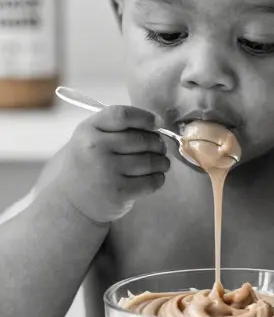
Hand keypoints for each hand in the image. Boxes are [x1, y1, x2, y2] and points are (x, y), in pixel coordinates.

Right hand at [43, 106, 168, 223]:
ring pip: (152, 161)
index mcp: (88, 130)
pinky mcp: (119, 192)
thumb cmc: (86, 164)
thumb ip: (116, 128)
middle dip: (158, 144)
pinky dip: (159, 178)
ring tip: (160, 164)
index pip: (123, 115)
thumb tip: (158, 124)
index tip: (158, 124)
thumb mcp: (90, 138)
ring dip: (162, 162)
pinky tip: (154, 178)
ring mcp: (106, 171)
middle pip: (144, 139)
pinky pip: (152, 181)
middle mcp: (95, 148)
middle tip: (160, 149)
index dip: (146, 118)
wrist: (68, 201)